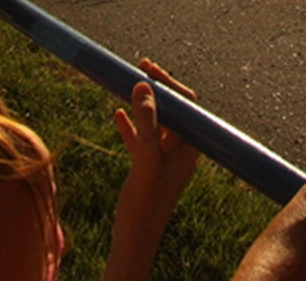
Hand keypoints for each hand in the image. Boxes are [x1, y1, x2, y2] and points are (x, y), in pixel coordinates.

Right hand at [113, 60, 202, 219]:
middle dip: (156, 88)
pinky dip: (131, 124)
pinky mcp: (148, 168)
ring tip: (126, 84)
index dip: (169, 83)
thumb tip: (145, 85)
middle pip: (172, 109)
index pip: (186, 104)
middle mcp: (180, 150)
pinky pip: (141, 139)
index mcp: (189, 146)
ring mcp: (164, 159)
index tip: (148, 69)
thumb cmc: (146, 202)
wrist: (135, 238)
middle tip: (138, 68)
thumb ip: (147, 122)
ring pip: (155, 122)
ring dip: (142, 103)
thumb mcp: (146, 158)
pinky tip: (117, 114)